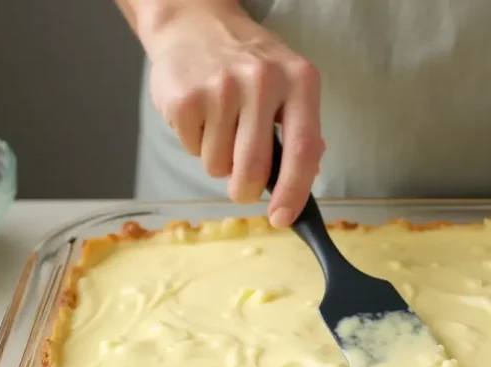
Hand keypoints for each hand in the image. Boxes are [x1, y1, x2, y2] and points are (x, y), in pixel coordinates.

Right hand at [143, 2, 324, 226]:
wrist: (194, 23)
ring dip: (217, 157)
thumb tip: (305, 180)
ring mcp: (220, 88)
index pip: (303, 150)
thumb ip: (302, 130)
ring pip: (218, 166)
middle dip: (244, 189)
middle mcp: (262, 81)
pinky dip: (195, 142)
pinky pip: (192, 150)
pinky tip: (201, 112)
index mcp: (299, 81)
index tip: (283, 219)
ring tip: (220, 122)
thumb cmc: (248, 62)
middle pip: (253, 169)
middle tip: (241, 181)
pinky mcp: (185, 98)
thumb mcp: (289, 82)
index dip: (294, 192)